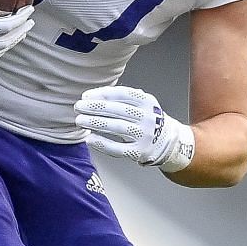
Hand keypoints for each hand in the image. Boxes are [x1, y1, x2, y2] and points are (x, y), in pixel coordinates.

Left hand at [76, 85, 194, 171]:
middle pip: (117, 110)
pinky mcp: (139, 151)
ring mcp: (144, 135)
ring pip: (115, 127)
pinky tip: (90, 138)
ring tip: (80, 121)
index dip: (102, 94)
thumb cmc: (148, 120)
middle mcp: (147, 118)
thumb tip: (92, 97)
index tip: (86, 96)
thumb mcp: (142, 104)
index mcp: (148, 102)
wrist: (167, 142)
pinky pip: (117, 148)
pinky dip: (102, 143)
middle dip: (94, 108)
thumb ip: (122, 98)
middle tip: (78, 107)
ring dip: (95, 123)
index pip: (122, 94)